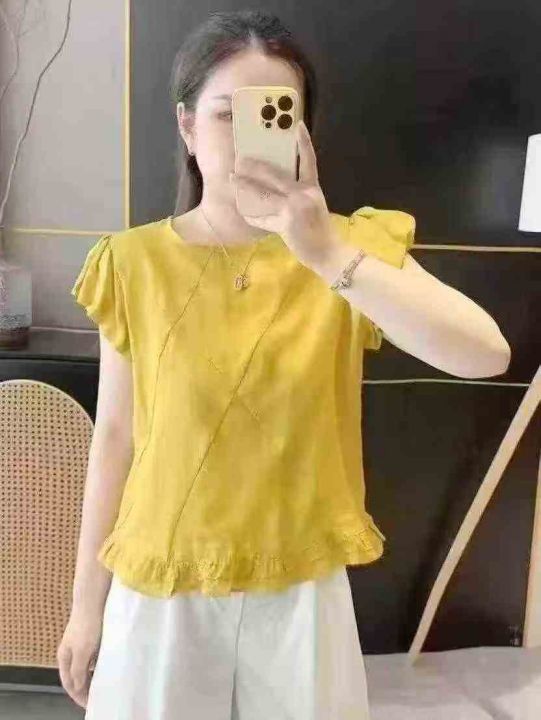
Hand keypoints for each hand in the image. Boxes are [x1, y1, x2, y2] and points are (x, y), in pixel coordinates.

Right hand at [57, 608, 102, 708]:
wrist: (92, 600)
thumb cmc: (87, 626)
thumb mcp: (82, 651)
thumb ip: (79, 670)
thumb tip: (77, 688)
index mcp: (64, 657)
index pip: (69, 683)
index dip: (78, 696)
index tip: (90, 705)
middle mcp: (69, 652)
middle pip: (75, 677)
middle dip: (84, 689)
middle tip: (97, 698)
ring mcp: (79, 644)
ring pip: (84, 667)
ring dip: (91, 678)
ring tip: (103, 686)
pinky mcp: (89, 637)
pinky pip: (92, 657)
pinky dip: (97, 666)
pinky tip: (106, 667)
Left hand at [230, 120, 342, 267]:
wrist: (328, 252)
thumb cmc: (320, 230)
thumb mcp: (314, 206)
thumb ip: (299, 195)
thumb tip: (277, 188)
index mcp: (313, 188)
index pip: (309, 160)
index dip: (304, 142)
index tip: (298, 124)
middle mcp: (305, 194)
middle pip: (276, 175)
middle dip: (256, 167)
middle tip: (240, 159)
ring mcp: (295, 208)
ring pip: (265, 194)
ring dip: (246, 186)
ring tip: (232, 178)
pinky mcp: (286, 223)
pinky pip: (264, 218)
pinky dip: (252, 216)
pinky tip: (242, 212)